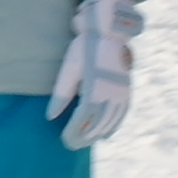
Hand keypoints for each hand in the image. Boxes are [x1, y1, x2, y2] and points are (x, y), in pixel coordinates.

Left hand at [46, 0, 142, 148]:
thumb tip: (50, 117)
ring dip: (97, 135)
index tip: (64, 139)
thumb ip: (61, 94)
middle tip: (72, 146)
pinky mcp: (126, 90)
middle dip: (84, 137)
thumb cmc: (84, 48)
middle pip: (97, 124)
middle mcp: (110, 94)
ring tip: (85, 142)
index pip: (82, 119)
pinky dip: (114, 126)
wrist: (109, 32)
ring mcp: (121, 93)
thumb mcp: (68, 68)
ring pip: (110, 122)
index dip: (73, 132)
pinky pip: (122, 114)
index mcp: (94, 89)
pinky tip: (106, 135)